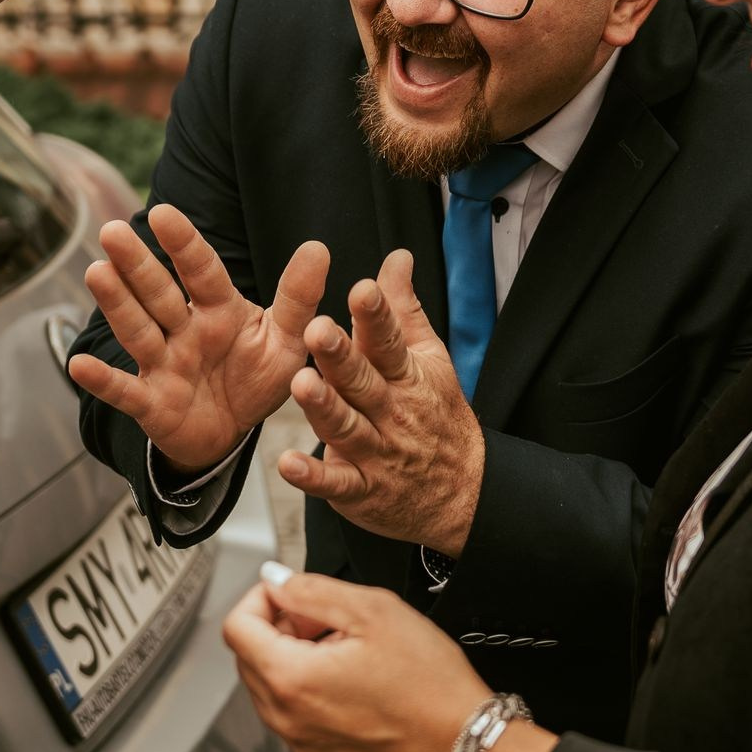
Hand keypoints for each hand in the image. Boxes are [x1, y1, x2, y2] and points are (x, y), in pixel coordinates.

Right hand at [66, 205, 328, 474]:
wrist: (231, 433)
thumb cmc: (255, 377)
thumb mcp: (286, 340)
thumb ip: (298, 298)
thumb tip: (318, 246)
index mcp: (218, 309)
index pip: (200, 271)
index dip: (183, 244)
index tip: (163, 213)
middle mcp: (184, 330)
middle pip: (159, 293)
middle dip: (137, 265)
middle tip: (112, 230)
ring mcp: (163, 365)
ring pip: (138, 330)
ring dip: (117, 304)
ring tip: (96, 271)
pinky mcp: (151, 403)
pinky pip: (125, 391)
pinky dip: (103, 381)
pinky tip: (76, 365)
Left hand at [221, 568, 489, 751]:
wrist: (462, 741)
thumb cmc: (428, 681)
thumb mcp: (372, 609)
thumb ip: (310, 590)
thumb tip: (275, 581)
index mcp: (291, 679)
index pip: (236, 627)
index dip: (261, 598)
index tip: (290, 593)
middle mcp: (287, 720)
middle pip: (250, 658)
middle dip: (280, 628)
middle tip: (326, 618)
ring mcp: (303, 746)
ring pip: (273, 689)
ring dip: (296, 660)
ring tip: (345, 649)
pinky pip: (297, 718)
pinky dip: (312, 694)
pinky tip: (354, 683)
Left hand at [279, 250, 483, 555]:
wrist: (463, 493)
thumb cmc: (436, 416)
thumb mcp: (429, 360)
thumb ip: (404, 309)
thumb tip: (396, 257)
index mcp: (406, 376)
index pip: (390, 341)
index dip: (376, 315)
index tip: (363, 288)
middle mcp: (391, 412)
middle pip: (363, 381)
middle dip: (341, 356)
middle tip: (317, 329)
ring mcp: (376, 453)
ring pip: (346, 427)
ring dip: (323, 407)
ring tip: (301, 384)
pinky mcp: (360, 490)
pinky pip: (335, 484)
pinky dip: (313, 476)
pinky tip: (288, 463)